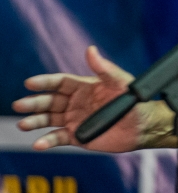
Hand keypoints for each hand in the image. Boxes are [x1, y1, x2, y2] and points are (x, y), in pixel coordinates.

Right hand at [12, 46, 148, 152]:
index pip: (59, 82)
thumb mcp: (120, 82)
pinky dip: (47, 141)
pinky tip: (39, 143)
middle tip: (19, 104)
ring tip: (23, 124)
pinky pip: (58, 138)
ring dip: (34, 121)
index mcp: (84, 87)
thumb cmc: (135, 101)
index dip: (44, 82)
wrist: (144, 126)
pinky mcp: (78, 137)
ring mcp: (75, 120)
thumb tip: (91, 49)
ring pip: (48, 119)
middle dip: (33, 103)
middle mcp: (76, 103)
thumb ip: (104, 68)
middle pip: (49, 101)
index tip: (30, 83)